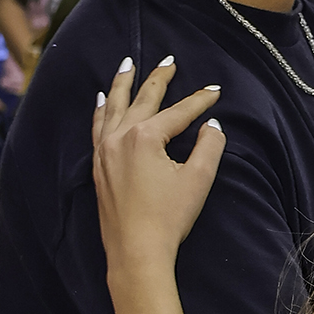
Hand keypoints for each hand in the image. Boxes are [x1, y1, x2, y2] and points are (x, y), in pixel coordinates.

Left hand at [92, 55, 224, 278]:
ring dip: (123, 84)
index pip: (178, 112)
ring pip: (113, 107)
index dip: (200, 100)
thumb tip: (212, 126)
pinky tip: (102, 101)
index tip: (215, 91)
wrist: (136, 252)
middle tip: (169, 61)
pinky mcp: (98, 167)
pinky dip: (101, 110)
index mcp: (145, 137)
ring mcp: (105, 151)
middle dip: (158, 79)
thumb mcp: (198, 180)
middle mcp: (120, 137)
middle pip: (143, 99)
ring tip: (128, 65)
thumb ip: (209, 146)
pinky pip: (97, 127)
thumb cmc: (168, 218)